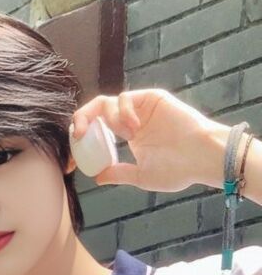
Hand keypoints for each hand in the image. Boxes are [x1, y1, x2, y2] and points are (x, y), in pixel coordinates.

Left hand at [70, 88, 227, 192]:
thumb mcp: (141, 176)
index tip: (72, 156)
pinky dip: (121, 111)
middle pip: (95, 112)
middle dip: (80, 121)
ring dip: (106, 119)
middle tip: (77, 136)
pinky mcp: (151, 98)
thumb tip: (97, 177)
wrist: (202, 158)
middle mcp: (131, 120)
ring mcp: (140, 108)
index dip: (81, 140)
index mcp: (128, 136)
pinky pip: (124, 97)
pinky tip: (133, 128)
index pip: (96, 131)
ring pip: (106, 103)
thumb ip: (119, 174)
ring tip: (124, 135)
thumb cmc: (178, 170)